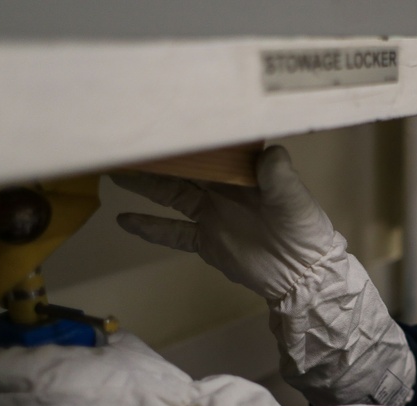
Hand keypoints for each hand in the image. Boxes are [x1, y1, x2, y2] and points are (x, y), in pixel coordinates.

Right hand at [112, 145, 339, 300]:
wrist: (301, 275)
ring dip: (145, 185)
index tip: (164, 120)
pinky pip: (174, 233)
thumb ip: (278, 175)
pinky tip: (124, 220)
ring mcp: (211, 215)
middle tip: (126, 140)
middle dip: (158, 157)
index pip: (211, 149)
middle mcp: (223, 189)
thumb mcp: (294, 199)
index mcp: (243, 172)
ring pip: (171, 195)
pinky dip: (151, 228)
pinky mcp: (205, 241)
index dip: (190, 137)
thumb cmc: (303, 230)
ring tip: (113, 171)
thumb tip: (267, 151)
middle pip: (184, 169)